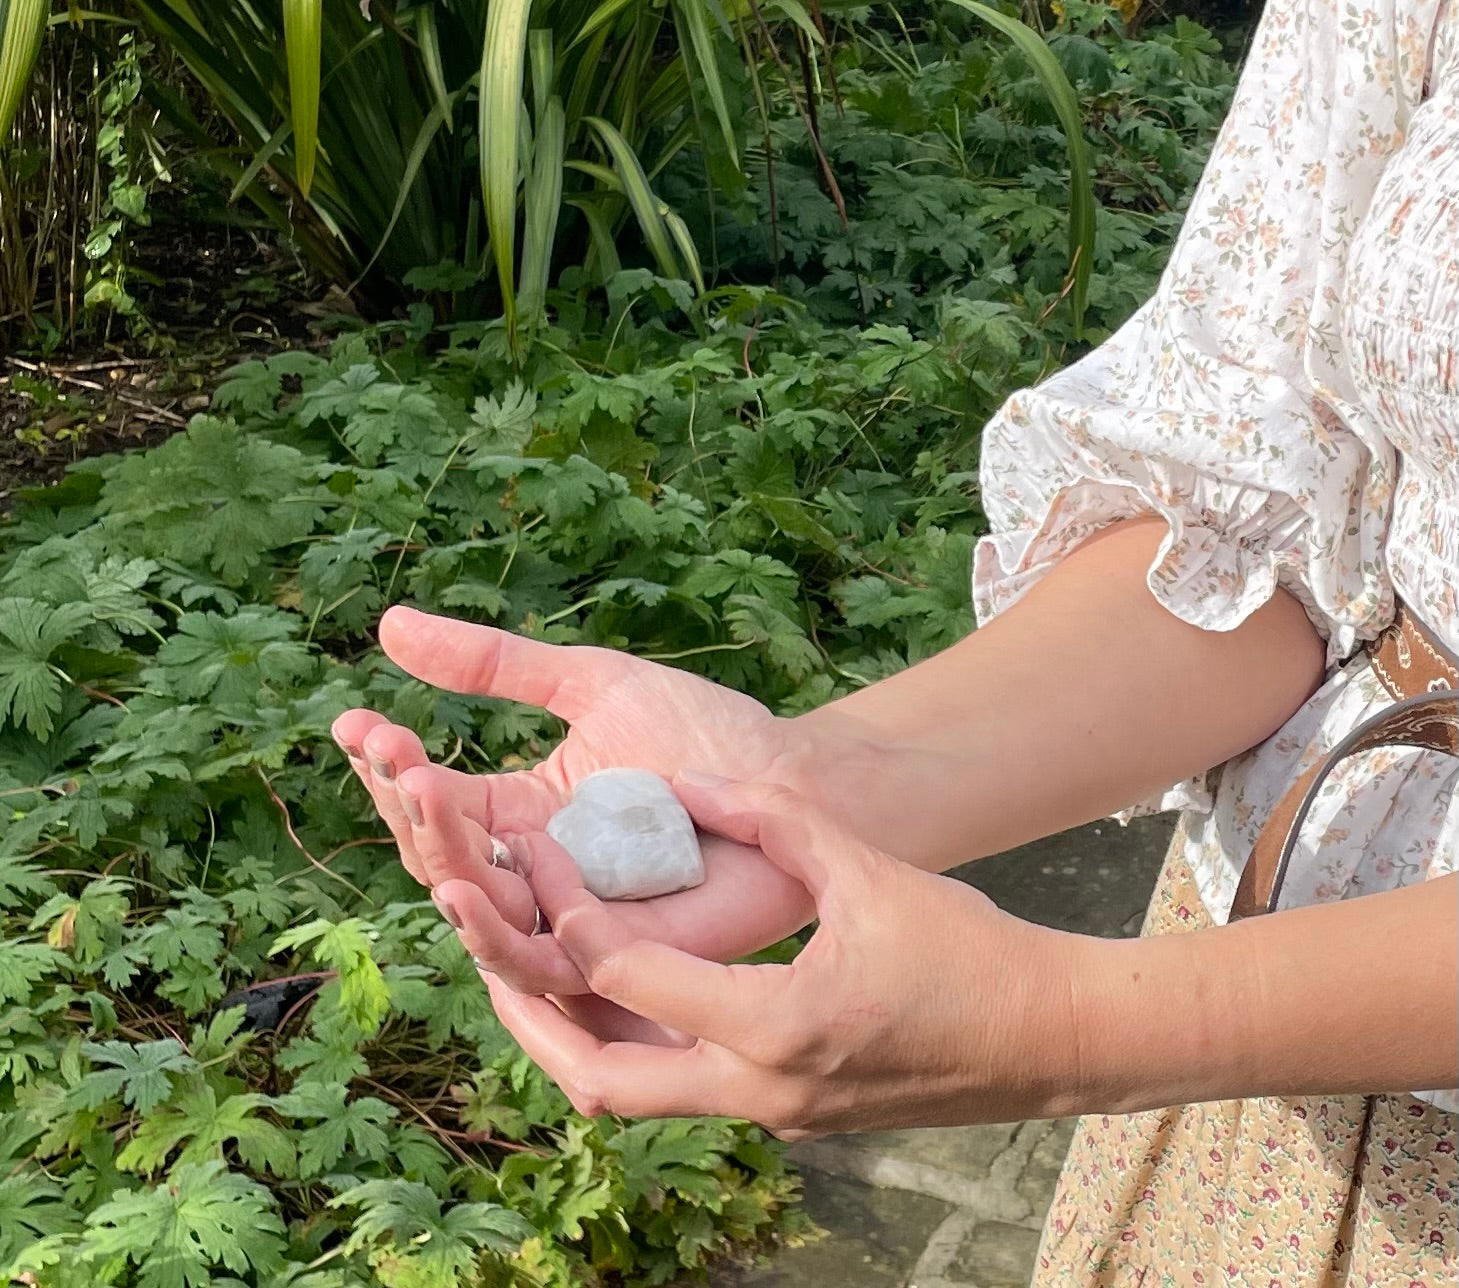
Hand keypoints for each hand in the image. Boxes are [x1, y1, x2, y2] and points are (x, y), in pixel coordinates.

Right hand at [332, 606, 821, 992]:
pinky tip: (471, 878)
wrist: (794, 779)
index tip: (353, 721)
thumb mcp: (588, 683)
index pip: (434, 802)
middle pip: (443, 858)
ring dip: (440, 860)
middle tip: (391, 750)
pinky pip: (539, 959)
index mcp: (522, 812)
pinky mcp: (613, 956)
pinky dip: (498, 927)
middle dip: (407, 806)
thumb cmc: (704, 733)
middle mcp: (535, 870)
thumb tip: (388, 625)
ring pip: (478, 913)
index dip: (388, 766)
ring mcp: (571, 916)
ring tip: (417, 795)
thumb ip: (495, 664)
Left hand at [466, 775, 1091, 1137]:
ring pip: (636, 1095)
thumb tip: (685, 780)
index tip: (539, 863)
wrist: (1049, 1035)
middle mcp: (762, 1089)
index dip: (572, 914)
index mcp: (778, 1023)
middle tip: (489, 955)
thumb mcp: (865, 869)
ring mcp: (775, 1113)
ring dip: (580, 1037)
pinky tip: (632, 988)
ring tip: (543, 970)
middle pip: (599, 1080)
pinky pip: (686, 1088)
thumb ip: (770, 817)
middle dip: (533, 1018)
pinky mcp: (792, 1114)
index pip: (628, 978)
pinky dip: (640, 1043)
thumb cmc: (969, 950)